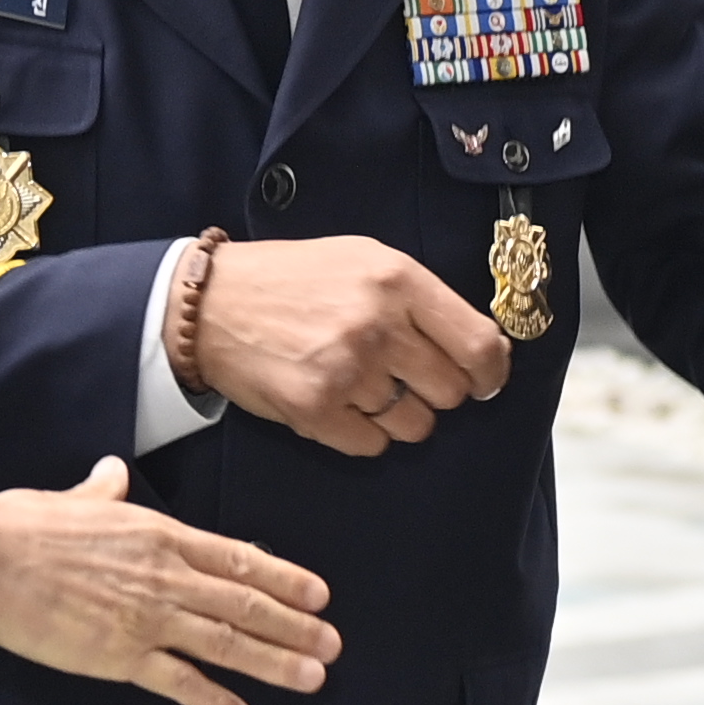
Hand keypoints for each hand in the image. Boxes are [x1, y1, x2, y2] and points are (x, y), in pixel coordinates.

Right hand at [0, 458, 338, 704]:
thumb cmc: (29, 525)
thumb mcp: (79, 498)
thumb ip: (105, 489)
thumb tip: (112, 471)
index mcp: (162, 536)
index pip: (239, 560)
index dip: (284, 578)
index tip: (318, 594)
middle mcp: (167, 577)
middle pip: (246, 605)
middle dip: (295, 625)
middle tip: (331, 644)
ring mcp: (148, 618)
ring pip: (227, 643)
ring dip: (275, 662)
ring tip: (311, 678)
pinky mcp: (121, 656)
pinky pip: (179, 682)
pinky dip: (214, 701)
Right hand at [188, 237, 509, 455]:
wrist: (212, 305)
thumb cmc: (294, 280)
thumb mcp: (364, 259)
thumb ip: (421, 297)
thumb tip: (480, 347)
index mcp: (397, 279)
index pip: (479, 344)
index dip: (491, 372)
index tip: (485, 380)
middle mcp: (377, 325)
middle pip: (451, 392)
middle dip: (436, 392)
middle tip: (407, 378)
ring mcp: (345, 370)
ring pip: (415, 425)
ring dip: (399, 415)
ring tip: (364, 386)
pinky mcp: (315, 410)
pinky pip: (373, 445)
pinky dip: (362, 432)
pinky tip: (338, 402)